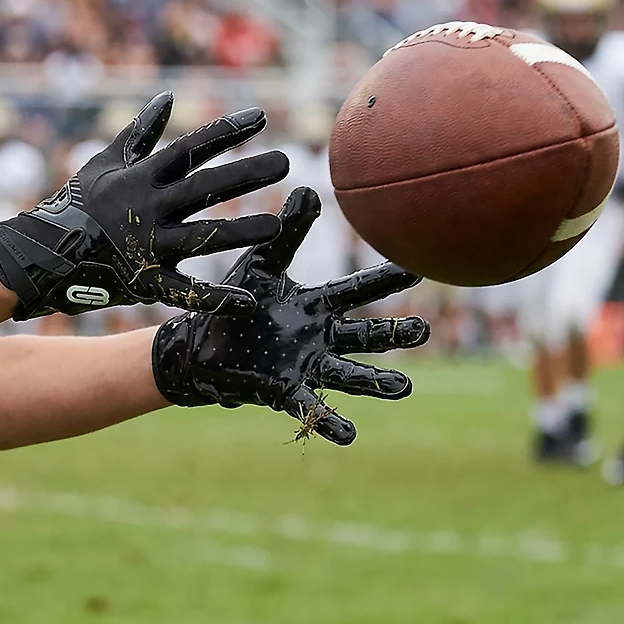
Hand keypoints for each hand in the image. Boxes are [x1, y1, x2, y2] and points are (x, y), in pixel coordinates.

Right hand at [0, 93, 288, 319]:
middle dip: (245, 174)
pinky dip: (213, 298)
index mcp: (140, 177)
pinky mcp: (145, 281)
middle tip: (285, 162)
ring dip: (239, 231)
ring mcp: (147, 245)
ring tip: (276, 226)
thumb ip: (140, 131)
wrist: (38, 254)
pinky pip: (184, 292)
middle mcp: (147, 207)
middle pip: (203, 187)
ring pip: (200, 236)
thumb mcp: (104, 161)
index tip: (262, 118)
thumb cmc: (76, 203)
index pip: (190, 148)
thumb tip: (168, 97)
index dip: (225, 131)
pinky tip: (246, 301)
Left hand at [153, 186, 429, 444]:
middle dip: (393, 334)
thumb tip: (307, 189)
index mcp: (316, 305)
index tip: (417, 269)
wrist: (200, 343)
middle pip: (363, 336)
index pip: (356, 291)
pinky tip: (349, 434)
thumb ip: (286, 234)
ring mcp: (305, 365)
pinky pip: (311, 406)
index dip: (384, 281)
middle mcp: (319, 337)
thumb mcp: (261, 264)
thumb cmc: (237, 302)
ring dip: (375, 382)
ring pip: (348, 374)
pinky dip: (331, 421)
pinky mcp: (284, 390)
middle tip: (422, 331)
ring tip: (404, 388)